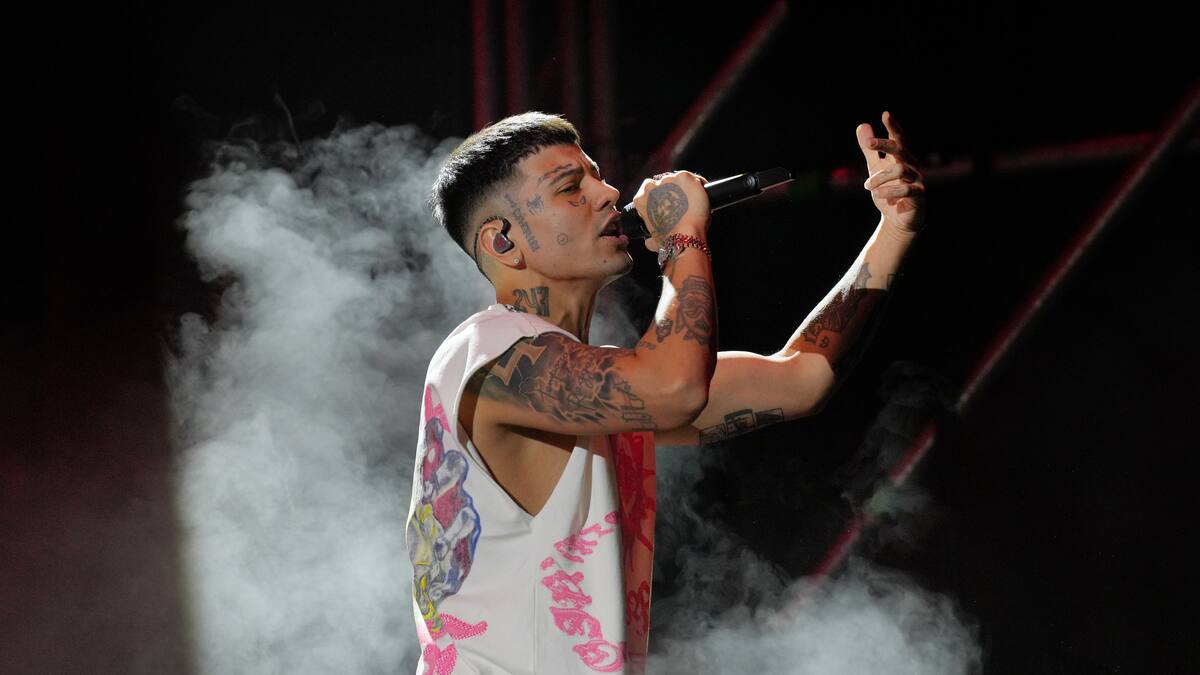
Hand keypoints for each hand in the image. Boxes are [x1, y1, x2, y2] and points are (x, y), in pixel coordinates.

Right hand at [632, 170, 710, 251]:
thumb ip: (649, 238)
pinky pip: (695, 178)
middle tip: (682, 204)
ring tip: (694, 202)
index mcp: (641, 199)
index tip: (668, 204)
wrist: (685, 234)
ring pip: (679, 180)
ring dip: (686, 188)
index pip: (648, 190)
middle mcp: (652, 186)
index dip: (660, 196)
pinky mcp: (684, 177)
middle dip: (673, 191)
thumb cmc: (669, 239)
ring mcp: (668, 179)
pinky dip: (700, 186)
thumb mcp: (653, 240)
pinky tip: (703, 196)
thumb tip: (649, 241)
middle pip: (665, 183)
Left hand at [857, 111, 925, 236]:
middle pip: (900, 149)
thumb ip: (869, 149)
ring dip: (880, 177)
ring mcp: (916, 180)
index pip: (899, 138)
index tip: (885, 114)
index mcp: (901, 157)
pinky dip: (888, 191)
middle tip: (869, 144)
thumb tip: (862, 125)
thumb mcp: (875, 168)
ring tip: (867, 186)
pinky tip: (877, 194)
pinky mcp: (918, 195)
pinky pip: (906, 189)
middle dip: (884, 144)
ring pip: (901, 169)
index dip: (893, 126)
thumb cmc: (888, 190)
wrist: (897, 219)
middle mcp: (911, 165)